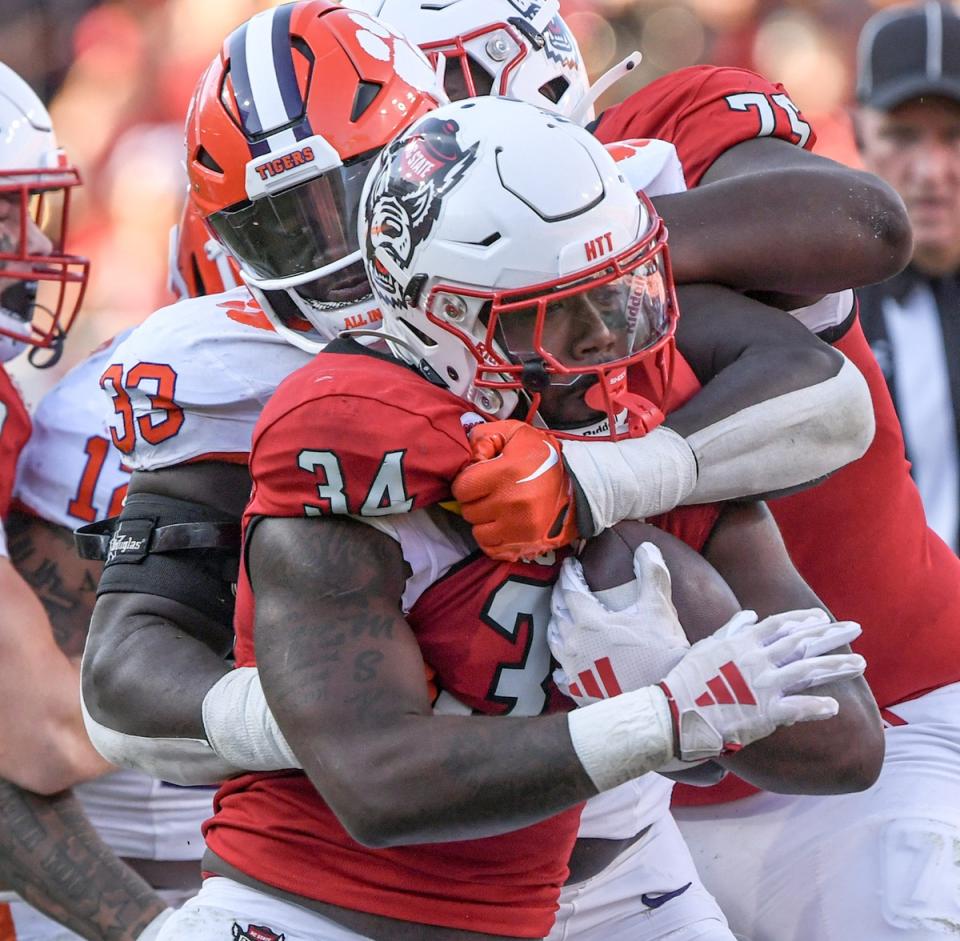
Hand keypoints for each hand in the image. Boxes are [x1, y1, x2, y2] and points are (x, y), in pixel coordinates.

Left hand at [451, 420, 578, 560]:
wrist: (580, 484)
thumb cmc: (544, 458)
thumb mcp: (515, 433)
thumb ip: (483, 437)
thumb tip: (466, 457)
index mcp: (506, 474)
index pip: (462, 488)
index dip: (467, 481)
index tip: (479, 478)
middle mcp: (512, 504)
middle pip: (468, 511)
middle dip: (476, 500)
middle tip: (492, 492)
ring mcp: (520, 528)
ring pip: (478, 532)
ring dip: (484, 521)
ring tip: (499, 508)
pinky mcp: (527, 545)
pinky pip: (492, 549)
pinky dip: (494, 538)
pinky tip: (503, 524)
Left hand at [548, 543, 688, 706]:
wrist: (663, 704)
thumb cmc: (661, 654)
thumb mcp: (659, 608)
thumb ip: (652, 574)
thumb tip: (647, 547)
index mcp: (587, 620)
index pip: (569, 588)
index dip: (569, 573)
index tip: (571, 564)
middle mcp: (572, 643)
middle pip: (557, 611)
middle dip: (561, 594)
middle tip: (567, 585)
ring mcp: (571, 669)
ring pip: (554, 639)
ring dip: (558, 624)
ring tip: (565, 617)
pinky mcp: (576, 691)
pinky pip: (560, 673)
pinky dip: (562, 663)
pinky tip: (567, 661)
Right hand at [658, 609, 864, 762]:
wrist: (677, 714)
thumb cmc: (688, 679)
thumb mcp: (707, 646)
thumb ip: (731, 629)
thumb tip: (751, 614)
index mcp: (743, 643)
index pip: (781, 624)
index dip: (804, 619)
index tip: (822, 617)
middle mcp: (757, 660)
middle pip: (802, 643)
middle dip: (831, 634)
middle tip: (856, 628)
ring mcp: (763, 686)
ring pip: (808, 671)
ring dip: (837, 666)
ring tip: (860, 663)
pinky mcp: (765, 713)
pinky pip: (798, 709)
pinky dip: (817, 707)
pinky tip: (835, 706)